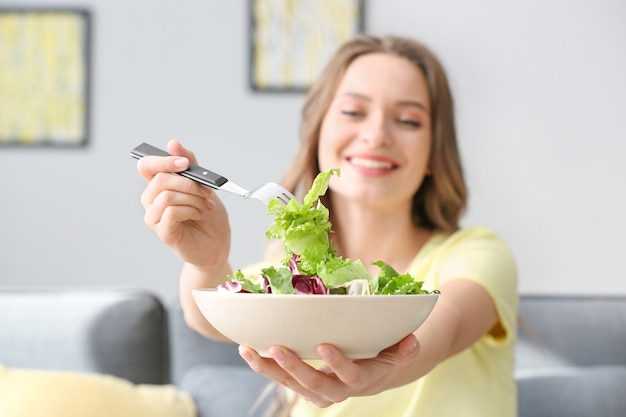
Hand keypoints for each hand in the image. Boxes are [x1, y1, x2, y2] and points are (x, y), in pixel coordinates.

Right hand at [137, 139, 230, 268]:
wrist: (217, 243)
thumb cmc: (209, 214)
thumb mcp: (203, 184)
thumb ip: (189, 165)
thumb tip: (173, 144)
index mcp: (159, 185)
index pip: (146, 165)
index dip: (163, 160)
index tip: (186, 164)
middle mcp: (152, 200)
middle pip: (160, 179)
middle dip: (189, 183)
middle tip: (206, 191)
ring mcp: (154, 217)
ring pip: (167, 195)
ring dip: (193, 198)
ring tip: (206, 206)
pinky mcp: (162, 232)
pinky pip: (171, 212)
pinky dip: (191, 210)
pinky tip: (199, 214)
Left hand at [238, 334, 419, 407]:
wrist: (371, 375)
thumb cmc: (383, 356)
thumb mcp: (397, 353)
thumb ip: (405, 349)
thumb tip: (413, 341)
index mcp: (360, 379)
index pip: (349, 374)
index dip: (337, 363)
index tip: (324, 346)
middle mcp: (336, 390)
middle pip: (314, 384)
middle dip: (294, 367)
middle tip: (277, 347)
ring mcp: (316, 390)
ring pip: (291, 383)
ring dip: (269, 368)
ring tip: (249, 350)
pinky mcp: (301, 385)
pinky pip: (281, 378)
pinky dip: (263, 366)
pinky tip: (247, 350)